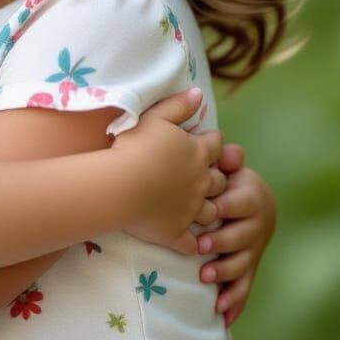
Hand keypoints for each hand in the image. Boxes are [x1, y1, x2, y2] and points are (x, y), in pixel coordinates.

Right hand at [114, 89, 224, 254]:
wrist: (120, 184)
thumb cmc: (135, 146)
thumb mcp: (155, 116)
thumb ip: (179, 105)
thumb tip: (199, 94)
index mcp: (197, 153)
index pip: (216, 146)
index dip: (213, 143)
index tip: (209, 143)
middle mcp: (200, 182)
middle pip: (220, 181)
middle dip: (216, 178)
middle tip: (206, 176)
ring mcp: (190, 210)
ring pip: (210, 212)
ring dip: (209, 210)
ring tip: (201, 209)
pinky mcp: (176, 232)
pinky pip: (190, 244)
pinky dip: (194, 245)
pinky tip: (192, 245)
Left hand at [197, 146, 275, 325]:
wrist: (253, 199)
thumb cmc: (230, 178)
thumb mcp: (229, 166)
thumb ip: (226, 159)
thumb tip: (230, 150)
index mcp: (253, 198)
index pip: (241, 203)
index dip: (225, 208)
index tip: (205, 211)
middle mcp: (258, 226)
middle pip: (242, 238)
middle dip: (222, 243)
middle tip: (200, 248)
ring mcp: (254, 250)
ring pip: (243, 265)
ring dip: (225, 273)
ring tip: (204, 278)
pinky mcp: (250, 268)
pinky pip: (245, 288)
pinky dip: (234, 301)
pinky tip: (222, 315)